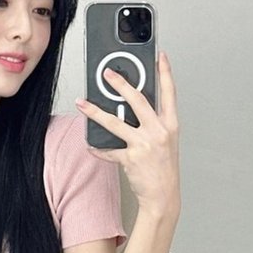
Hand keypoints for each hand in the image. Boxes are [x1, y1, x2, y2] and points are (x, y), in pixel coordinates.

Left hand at [76, 52, 179, 217]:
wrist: (163, 195)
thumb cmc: (164, 168)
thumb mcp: (166, 141)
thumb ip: (153, 123)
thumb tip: (131, 109)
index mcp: (170, 125)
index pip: (169, 93)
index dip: (165, 73)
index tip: (160, 57)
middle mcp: (158, 132)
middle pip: (137, 101)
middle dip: (120, 84)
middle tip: (107, 73)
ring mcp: (143, 145)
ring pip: (115, 122)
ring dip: (95, 112)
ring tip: (82, 103)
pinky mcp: (130, 158)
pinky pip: (108, 150)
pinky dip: (98, 148)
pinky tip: (91, 145)